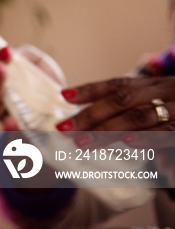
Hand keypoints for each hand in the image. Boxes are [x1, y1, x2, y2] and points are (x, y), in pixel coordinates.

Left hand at [56, 77, 174, 140]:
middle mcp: (161, 92)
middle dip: (91, 115)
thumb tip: (92, 110)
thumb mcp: (159, 100)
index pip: (115, 85)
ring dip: (109, 130)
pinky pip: (169, 132)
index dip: (89, 90)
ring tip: (83, 142)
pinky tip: (128, 143)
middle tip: (64, 128)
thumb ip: (132, 107)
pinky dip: (148, 138)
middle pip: (121, 100)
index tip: (63, 95)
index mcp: (150, 86)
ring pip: (138, 117)